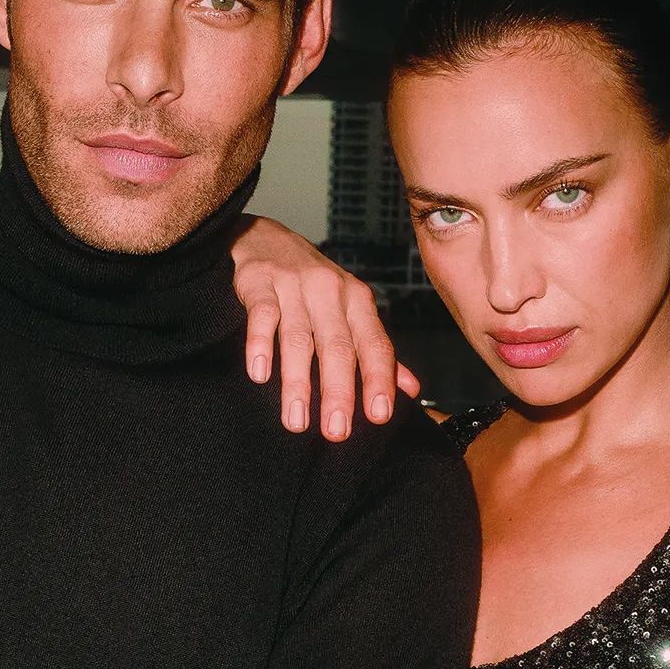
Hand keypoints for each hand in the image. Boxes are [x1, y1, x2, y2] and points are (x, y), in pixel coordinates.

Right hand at [230, 216, 418, 439]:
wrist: (265, 237)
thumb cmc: (313, 284)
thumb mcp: (350, 310)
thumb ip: (376, 350)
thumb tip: (409, 389)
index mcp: (358, 302)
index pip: (375, 344)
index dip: (378, 379)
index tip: (378, 416)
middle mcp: (331, 292)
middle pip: (337, 347)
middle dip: (338, 391)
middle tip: (336, 432)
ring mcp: (294, 286)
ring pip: (299, 338)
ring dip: (297, 383)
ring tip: (296, 421)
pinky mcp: (260, 282)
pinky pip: (262, 315)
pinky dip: (260, 345)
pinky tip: (259, 374)